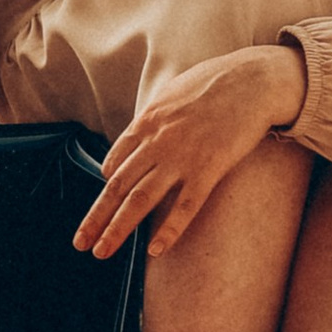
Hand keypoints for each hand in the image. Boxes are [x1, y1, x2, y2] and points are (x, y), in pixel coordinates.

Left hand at [75, 44, 304, 262]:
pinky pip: (185, 206)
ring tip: (101, 252)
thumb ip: (154, 116)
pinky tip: (154, 250)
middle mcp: (157, 143)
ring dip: (118, 229)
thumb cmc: (215, 83)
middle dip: (96, 218)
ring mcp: (182, 158)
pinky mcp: (209, 169)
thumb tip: (140, 131)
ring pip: (141, 200)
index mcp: (146, 123)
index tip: (102, 205)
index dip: (105, 186)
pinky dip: (169, 230)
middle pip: (118, 187)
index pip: (115, 162)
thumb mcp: (172, 93)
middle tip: (80, 243)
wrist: (252, 79)